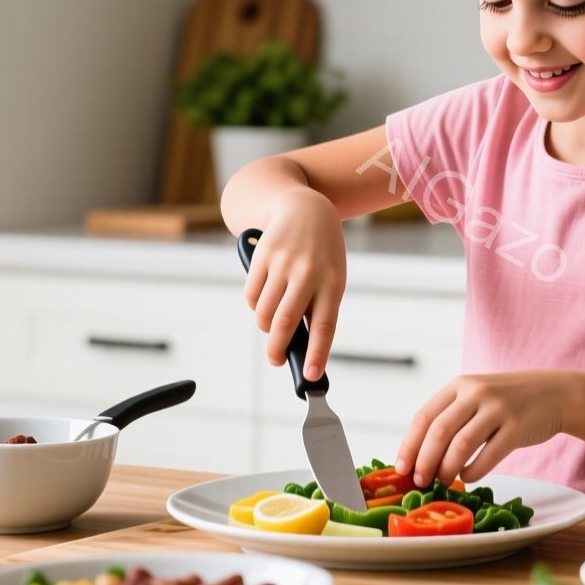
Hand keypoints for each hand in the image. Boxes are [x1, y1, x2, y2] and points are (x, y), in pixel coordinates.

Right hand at [243, 188, 346, 380]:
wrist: (307, 208)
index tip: (312, 376)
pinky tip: (265, 299)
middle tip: (276, 360)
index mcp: (333, 282)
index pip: (325, 325)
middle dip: (277, 349)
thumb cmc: (322, 254)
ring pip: (265, 312)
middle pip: (286, 322)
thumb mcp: (331, 277)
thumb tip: (298, 345)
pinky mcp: (262, 256)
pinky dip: (255, 306)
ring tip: (273, 323)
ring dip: (266, 326)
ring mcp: (283, 263)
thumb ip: (318, 307)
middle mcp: (308, 272)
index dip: (318, 352)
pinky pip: (251, 295)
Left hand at [396, 371, 576, 486]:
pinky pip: (489, 455)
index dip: (409, 445)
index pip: (424, 417)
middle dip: (424, 461)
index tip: (401, 469)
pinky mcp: (517, 427)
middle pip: (439, 431)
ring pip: (462, 445)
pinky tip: (468, 477)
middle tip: (420, 481)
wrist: (554, 393)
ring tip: (444, 481)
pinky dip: (473, 471)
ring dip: (447, 469)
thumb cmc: (508, 401)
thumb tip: (418, 455)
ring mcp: (498, 409)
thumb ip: (451, 416)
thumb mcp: (476, 396)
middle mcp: (476, 393)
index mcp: (459, 386)